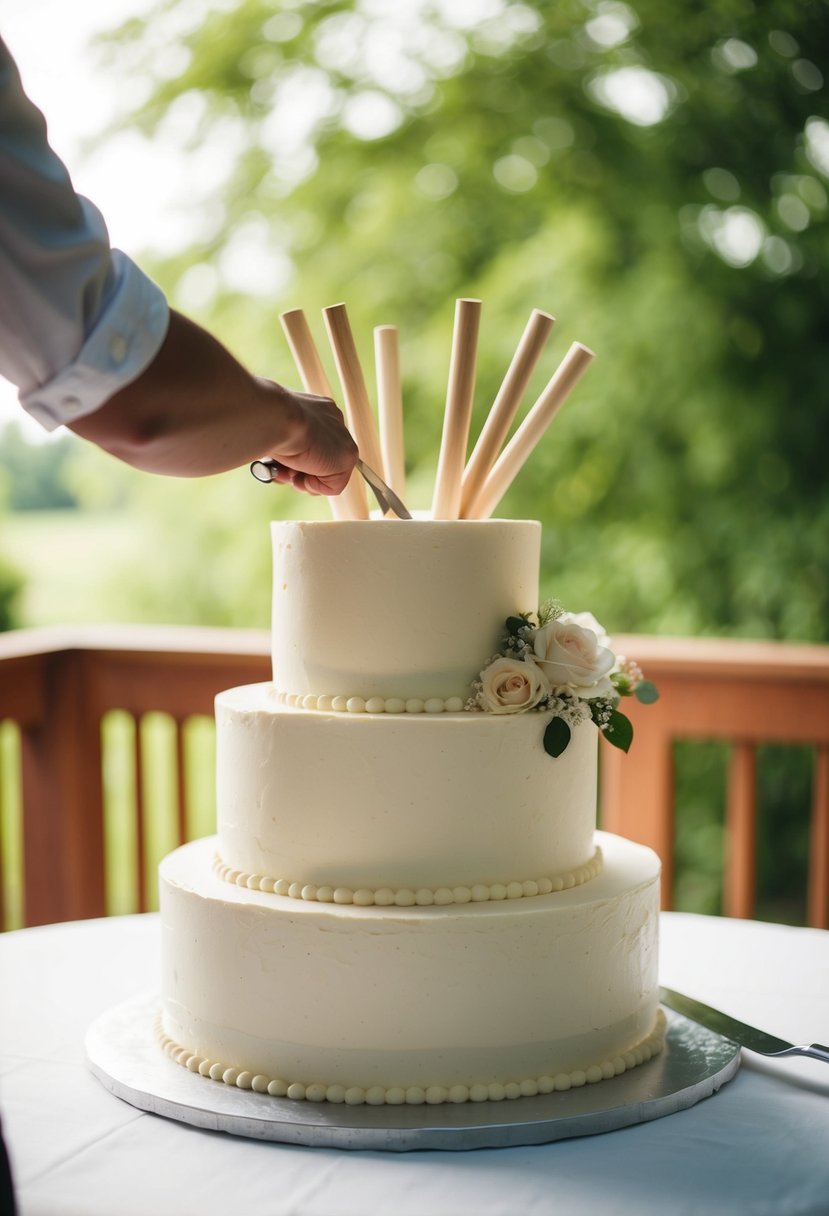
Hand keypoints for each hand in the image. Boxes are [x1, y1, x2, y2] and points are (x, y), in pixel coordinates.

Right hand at [68, 310, 358, 491]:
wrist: (227, 407)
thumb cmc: (205, 407)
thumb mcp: (201, 419)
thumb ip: (188, 422)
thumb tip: (135, 428)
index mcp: (293, 403)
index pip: (307, 438)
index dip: (289, 459)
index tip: (267, 459)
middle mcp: (320, 411)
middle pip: (325, 455)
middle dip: (298, 468)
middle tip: (270, 461)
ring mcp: (333, 428)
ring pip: (331, 471)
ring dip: (301, 478)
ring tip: (274, 461)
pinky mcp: (341, 451)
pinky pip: (339, 483)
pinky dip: (313, 485)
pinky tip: (288, 465)